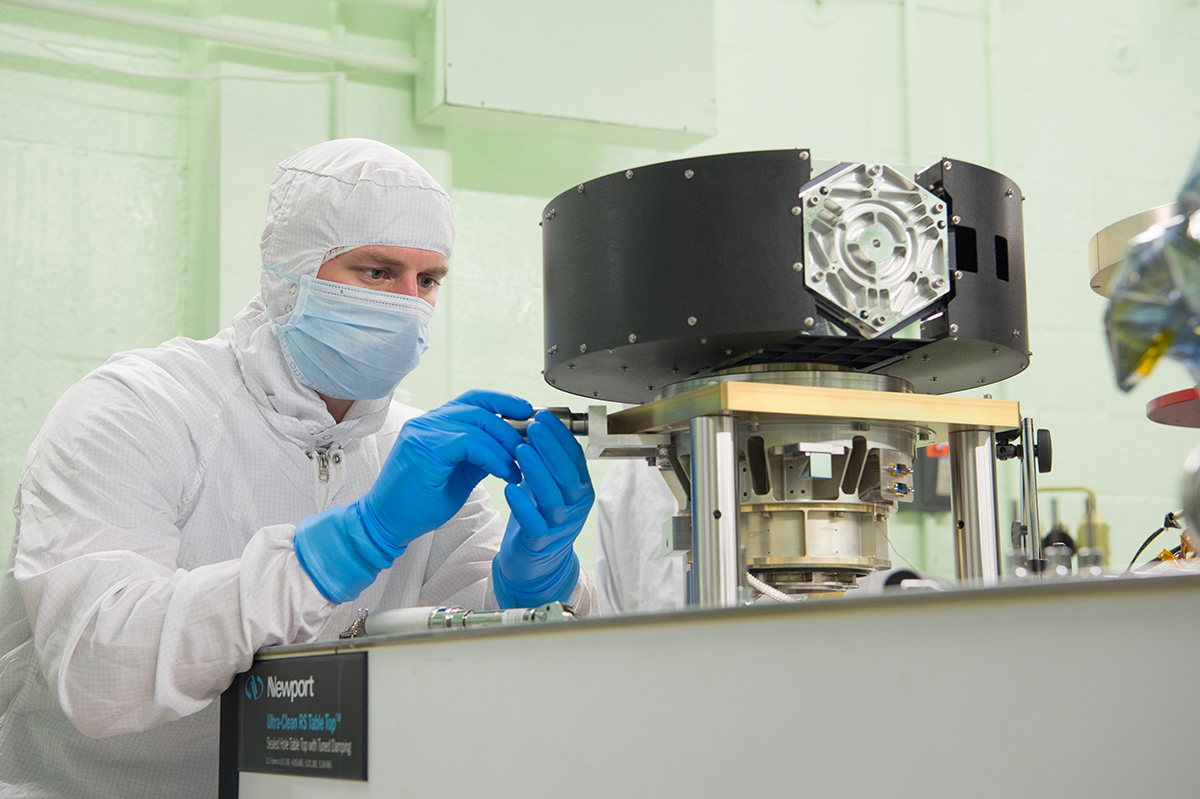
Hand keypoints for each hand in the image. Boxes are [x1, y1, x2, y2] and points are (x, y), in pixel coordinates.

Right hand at [295, 390, 531, 602]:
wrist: (388, 523)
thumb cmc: (421, 502)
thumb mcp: (461, 474)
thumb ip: (482, 455)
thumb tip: (514, 447)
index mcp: (436, 423)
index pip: (475, 399)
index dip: (504, 401)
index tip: (530, 413)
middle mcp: (428, 421)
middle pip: (479, 406)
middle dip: (511, 424)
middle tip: (532, 446)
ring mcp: (423, 432)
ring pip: (476, 423)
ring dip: (505, 445)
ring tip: (520, 466)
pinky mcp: (423, 447)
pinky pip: (468, 442)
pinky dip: (492, 456)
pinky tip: (504, 472)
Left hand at [492, 410, 593, 607]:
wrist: (536, 562)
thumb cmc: (541, 516)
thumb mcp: (550, 485)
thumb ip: (548, 461)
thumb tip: (536, 425)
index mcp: (579, 488)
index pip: (575, 456)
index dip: (560, 435)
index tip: (544, 416)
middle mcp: (574, 506)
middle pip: (566, 474)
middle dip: (550, 447)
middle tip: (533, 427)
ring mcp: (559, 525)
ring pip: (552, 496)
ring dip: (536, 470)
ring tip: (520, 449)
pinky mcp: (540, 541)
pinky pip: (534, 522)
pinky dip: (523, 504)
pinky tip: (510, 487)